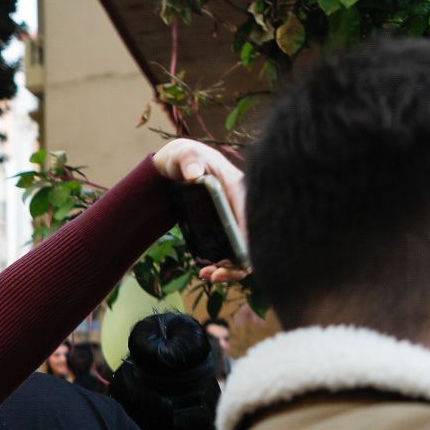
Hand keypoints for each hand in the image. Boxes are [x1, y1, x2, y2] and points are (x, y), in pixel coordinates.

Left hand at [152, 139, 253, 284]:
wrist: (175, 167)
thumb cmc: (183, 158)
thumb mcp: (183, 154)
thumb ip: (188, 159)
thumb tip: (193, 174)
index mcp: (239, 188)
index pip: (253, 216)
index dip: (249, 238)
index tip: (236, 257)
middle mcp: (243, 207)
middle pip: (253, 240)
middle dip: (238, 262)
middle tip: (214, 273)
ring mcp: (235, 219)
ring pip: (243, 251)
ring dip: (230, 269)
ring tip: (207, 275)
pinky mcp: (226, 229)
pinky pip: (231, 252)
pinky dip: (221, 265)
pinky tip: (205, 270)